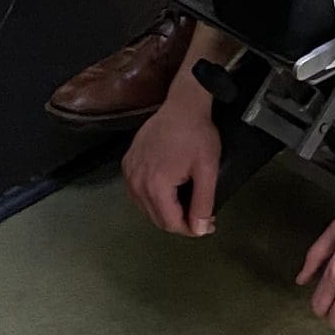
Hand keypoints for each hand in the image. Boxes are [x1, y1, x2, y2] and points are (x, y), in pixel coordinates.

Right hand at [122, 91, 221, 236]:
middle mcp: (136, 183)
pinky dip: (152, 197)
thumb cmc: (197, 134)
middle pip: (156, 218)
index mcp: (155, 186)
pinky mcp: (127, 163)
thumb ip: (203, 202)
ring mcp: (129, 173)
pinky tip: (168, 191)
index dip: (190, 228)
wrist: (183, 104)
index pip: (170, 223)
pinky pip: (138, 192)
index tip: (207, 225)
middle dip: (179, 221)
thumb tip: (199, 230)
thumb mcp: (207, 168)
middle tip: (201, 216)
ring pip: (146, 207)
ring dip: (166, 210)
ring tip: (187, 204)